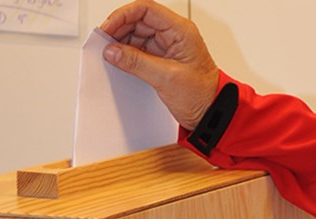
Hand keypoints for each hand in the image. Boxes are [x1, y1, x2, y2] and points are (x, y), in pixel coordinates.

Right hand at [100, 0, 219, 129]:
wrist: (211, 113)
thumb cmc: (202, 95)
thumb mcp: (166, 78)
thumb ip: (137, 63)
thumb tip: (113, 51)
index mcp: (181, 31)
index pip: (147, 10)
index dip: (123, 15)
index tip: (108, 28)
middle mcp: (174, 34)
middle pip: (139, 20)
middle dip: (120, 29)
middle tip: (104, 43)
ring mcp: (168, 46)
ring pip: (138, 34)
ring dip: (122, 42)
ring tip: (110, 55)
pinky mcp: (163, 59)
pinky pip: (140, 50)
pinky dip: (128, 54)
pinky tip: (120, 62)